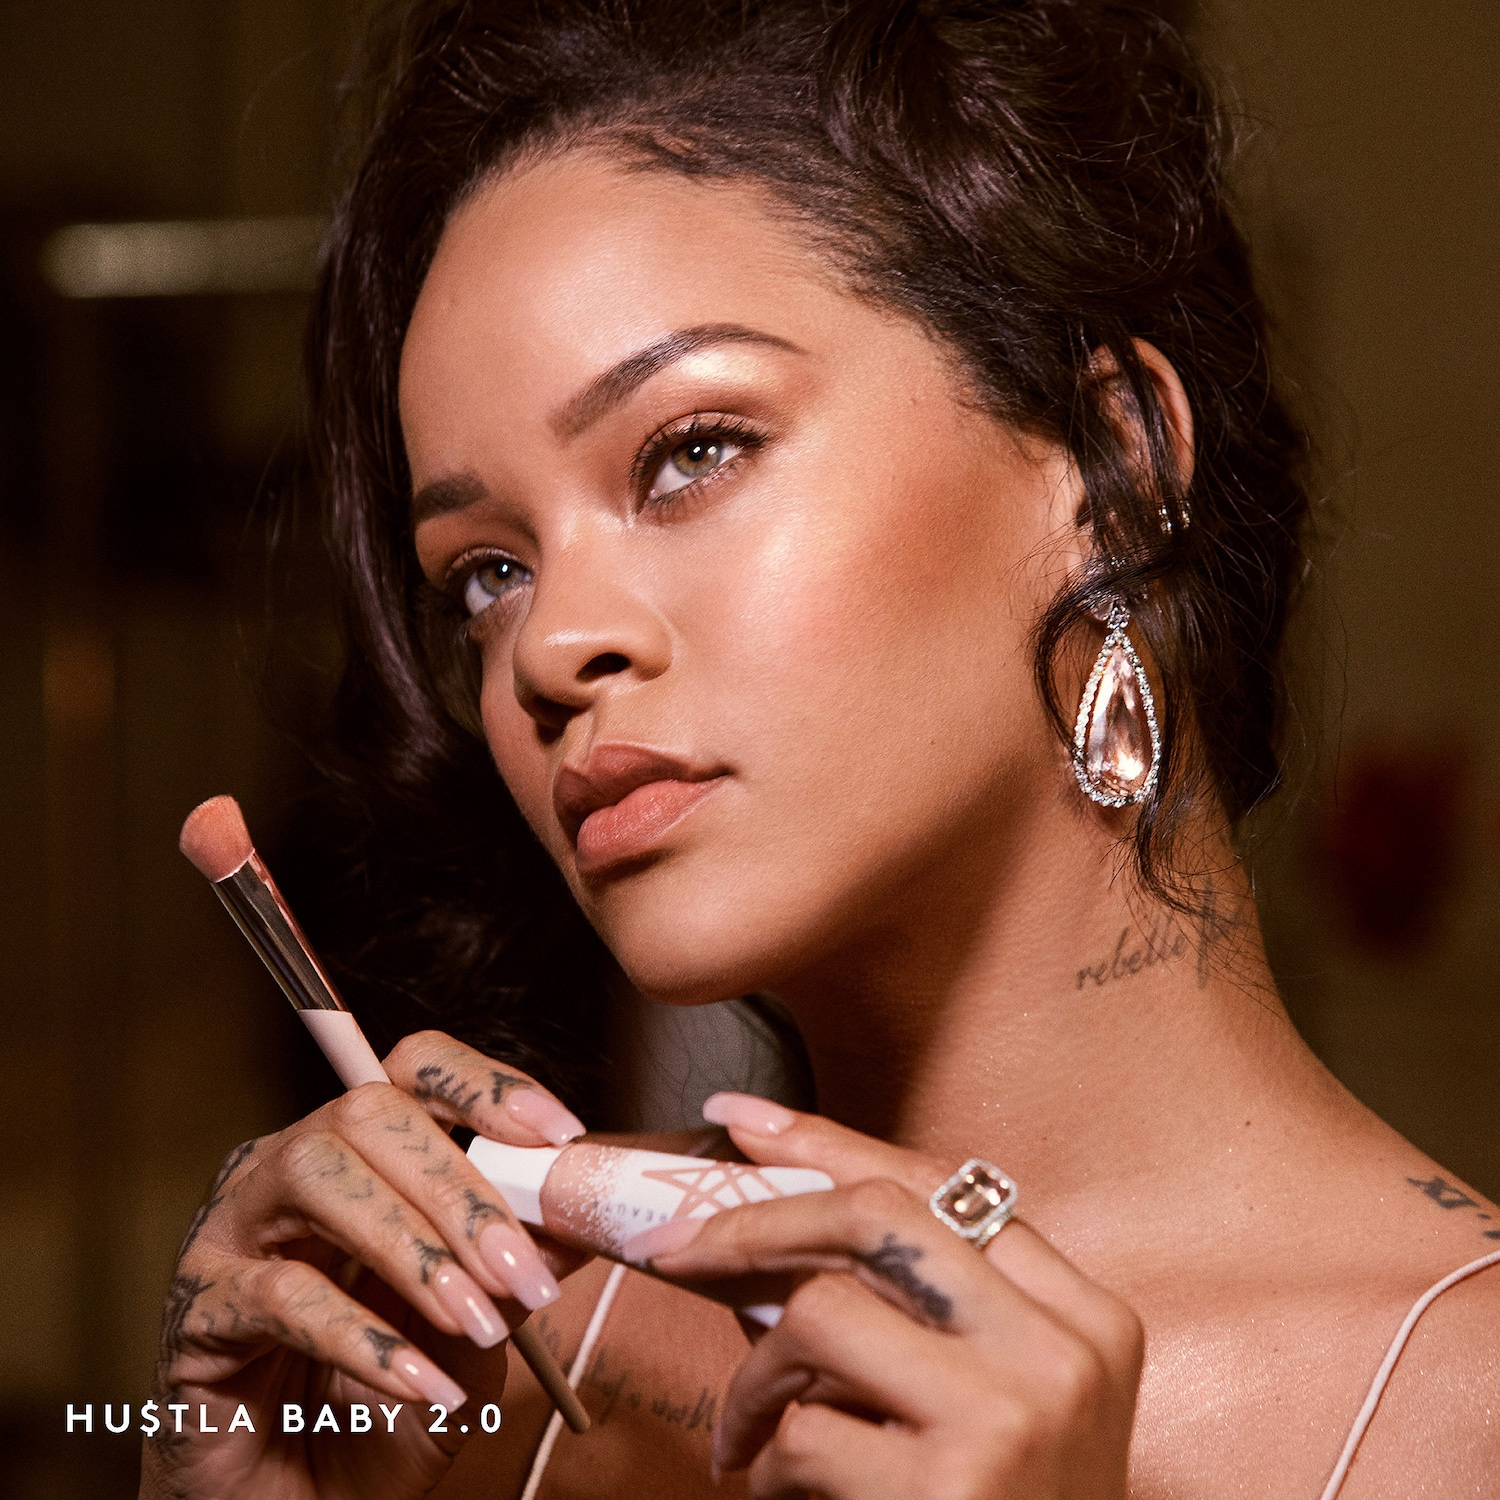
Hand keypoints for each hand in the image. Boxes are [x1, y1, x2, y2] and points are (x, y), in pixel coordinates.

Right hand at [141, 1031, 584, 1499]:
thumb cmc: (378, 1411)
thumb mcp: (469, 1334)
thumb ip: (512, 1271)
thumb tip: (577, 1217)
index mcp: (358, 1153)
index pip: (413, 1071)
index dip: (486, 1086)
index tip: (560, 1136)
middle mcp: (286, 1166)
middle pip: (369, 1114)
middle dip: (459, 1188)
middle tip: (522, 1270)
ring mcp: (232, 1228)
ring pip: (319, 1178)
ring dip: (413, 1249)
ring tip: (477, 1321)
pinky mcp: (198, 1309)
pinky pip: (281, 1296)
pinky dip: (365, 1340)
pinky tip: (423, 1384)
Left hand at [626, 1098, 1142, 1499]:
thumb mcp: (1002, 1403)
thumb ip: (922, 1314)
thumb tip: (772, 1230)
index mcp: (1086, 1317)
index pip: (943, 1186)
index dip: (831, 1141)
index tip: (746, 1122)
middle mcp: (1060, 1353)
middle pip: (876, 1219)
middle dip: (756, 1221)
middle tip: (678, 1246)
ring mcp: (1009, 1418)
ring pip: (820, 1315)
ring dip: (757, 1376)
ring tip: (753, 1436)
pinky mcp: (948, 1490)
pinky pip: (805, 1431)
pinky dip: (768, 1463)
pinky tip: (784, 1495)